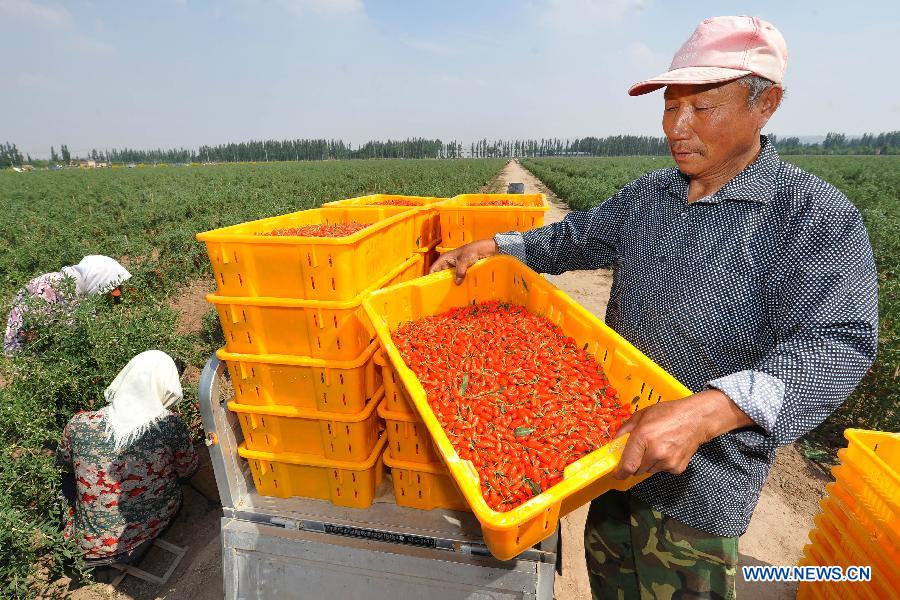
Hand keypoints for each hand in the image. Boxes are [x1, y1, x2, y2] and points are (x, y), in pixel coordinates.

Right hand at [429, 238, 499, 284]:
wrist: (484, 249)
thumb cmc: (472, 251)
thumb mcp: (464, 261)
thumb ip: (460, 271)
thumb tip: (457, 282)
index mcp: (444, 259)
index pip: (433, 269)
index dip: (430, 277)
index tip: (430, 286)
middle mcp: (448, 264)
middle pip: (440, 275)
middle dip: (441, 282)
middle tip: (441, 292)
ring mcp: (454, 268)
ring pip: (449, 277)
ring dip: (450, 282)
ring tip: (450, 291)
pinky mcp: (461, 271)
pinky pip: (456, 278)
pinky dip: (457, 282)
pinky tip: (459, 288)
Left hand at [612, 388, 752, 478]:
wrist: (696, 419)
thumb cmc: (670, 413)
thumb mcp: (642, 415)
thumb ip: (625, 429)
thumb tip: (615, 442)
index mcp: (643, 437)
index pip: (627, 464)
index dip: (620, 472)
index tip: (617, 473)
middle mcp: (655, 452)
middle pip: (636, 470)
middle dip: (635, 462)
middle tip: (641, 450)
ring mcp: (667, 462)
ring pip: (649, 470)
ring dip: (648, 462)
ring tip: (657, 446)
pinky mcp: (677, 468)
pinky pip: (662, 470)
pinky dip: (661, 463)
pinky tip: (667, 450)